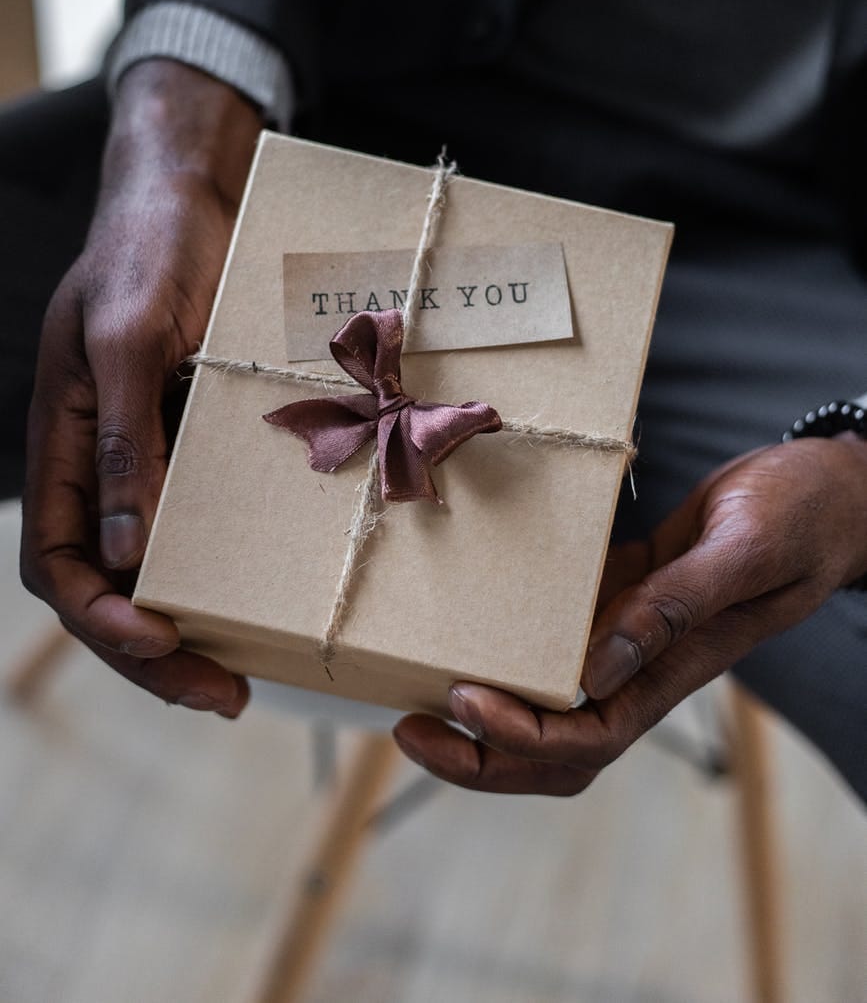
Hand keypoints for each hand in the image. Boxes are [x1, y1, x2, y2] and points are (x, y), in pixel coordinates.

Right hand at [20, 61, 260, 714]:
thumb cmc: (150, 248)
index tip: (156, 640)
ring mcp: (151, 457)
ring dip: (190, 627)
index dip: (97, 616)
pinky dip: (226, 572)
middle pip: (107, 585)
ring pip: (154, 568)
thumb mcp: (130, 335)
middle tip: (219, 694)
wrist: (194, 193)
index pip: (55, 561)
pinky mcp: (199, 441)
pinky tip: (265, 600)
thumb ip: (124, 436)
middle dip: (152, 651)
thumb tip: (125, 548)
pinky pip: (203, 522)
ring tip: (240, 677)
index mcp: (62, 444)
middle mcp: (100, 465)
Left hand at [393, 437, 866, 791]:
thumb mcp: (744, 548)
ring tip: (415, 690)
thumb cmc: (801, 514)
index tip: (464, 702)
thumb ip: (677, 606)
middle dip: (480, 756)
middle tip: (408, 729)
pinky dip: (513, 644)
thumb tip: (595, 671)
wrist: (825, 489)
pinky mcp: (621, 594)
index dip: (520, 737)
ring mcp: (629, 633)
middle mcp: (643, 664)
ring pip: (550, 702)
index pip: (587, 738)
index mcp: (674, 667)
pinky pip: (559, 638)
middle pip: (554, 746)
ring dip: (486, 712)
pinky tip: (469, 622)